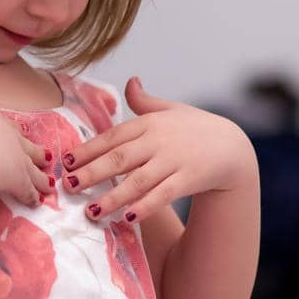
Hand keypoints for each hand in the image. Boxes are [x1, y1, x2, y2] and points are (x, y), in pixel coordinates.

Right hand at [0, 92, 51, 205]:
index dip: (7, 132)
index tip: (13, 136)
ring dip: (39, 176)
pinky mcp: (18, 179)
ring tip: (47, 184)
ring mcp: (15, 157)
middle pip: (24, 144)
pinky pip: (28, 190)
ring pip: (33, 167)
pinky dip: (32, 196)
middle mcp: (6, 135)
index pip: (1, 124)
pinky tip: (34, 202)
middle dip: (33, 152)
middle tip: (43, 159)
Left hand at [61, 77, 257, 222]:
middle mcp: (158, 141)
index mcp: (148, 124)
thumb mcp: (170, 110)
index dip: (87, 150)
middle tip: (67, 187)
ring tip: (91, 211)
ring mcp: (173, 161)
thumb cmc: (195, 128)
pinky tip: (127, 218)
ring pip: (138, 181)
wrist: (233, 147)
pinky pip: (163, 195)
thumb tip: (130, 80)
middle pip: (119, 159)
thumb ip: (144, 101)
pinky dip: (145, 206)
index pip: (111, 137)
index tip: (65, 163)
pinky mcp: (188, 180)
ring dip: (113, 197)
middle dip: (91, 173)